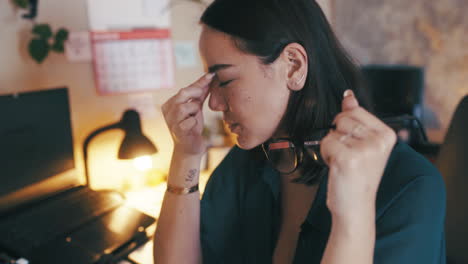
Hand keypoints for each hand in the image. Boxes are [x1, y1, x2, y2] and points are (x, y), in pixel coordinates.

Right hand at [162, 73, 214, 155]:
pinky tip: (193, 127)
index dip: (199, 83)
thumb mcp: (196, 107)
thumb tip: (209, 76)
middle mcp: (167, 111)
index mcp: (170, 103)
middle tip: (203, 98)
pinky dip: (194, 122)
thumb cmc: (192, 126)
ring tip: (194, 117)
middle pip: (182, 94)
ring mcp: (170, 121)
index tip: (211, 75)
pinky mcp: (177, 131)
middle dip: (196, 93)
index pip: (185, 89)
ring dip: (194, 110)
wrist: (190, 148)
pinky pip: (189, 121)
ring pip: (185, 107)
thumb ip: (199, 93)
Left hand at [320, 90, 396, 221]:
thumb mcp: (362, 145)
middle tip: (348, 156)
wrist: (355, 206)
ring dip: (331, 146)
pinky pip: (325, 143)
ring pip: (332, 131)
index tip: (354, 145)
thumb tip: (349, 96)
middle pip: (342, 118)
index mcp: (387, 135)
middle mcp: (379, 141)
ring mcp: (364, 150)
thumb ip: (356, 118)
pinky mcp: (347, 158)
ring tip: (344, 162)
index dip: (346, 126)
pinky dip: (325, 155)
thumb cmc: (357, 176)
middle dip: (338, 136)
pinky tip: (337, 167)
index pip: (355, 110)